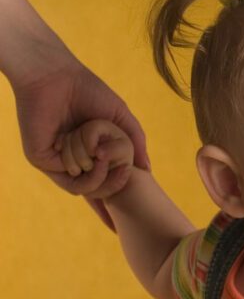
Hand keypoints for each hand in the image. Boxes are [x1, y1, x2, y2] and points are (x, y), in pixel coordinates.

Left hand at [13, 56, 147, 192]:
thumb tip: (147, 170)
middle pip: (97, 192)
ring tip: (106, 158)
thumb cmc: (89, 91)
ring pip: (86, 190)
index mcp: (88, 155)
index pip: (102, 184)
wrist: (57, 75)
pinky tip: (94, 156)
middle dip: (115, 189)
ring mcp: (57, 163)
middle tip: (126, 175)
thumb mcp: (121, 119)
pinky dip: (88, 174)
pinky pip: (72, 181)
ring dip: (102, 178)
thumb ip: (136, 143)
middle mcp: (72, 162)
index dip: (114, 202)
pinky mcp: (42, 160)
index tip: (123, 223)